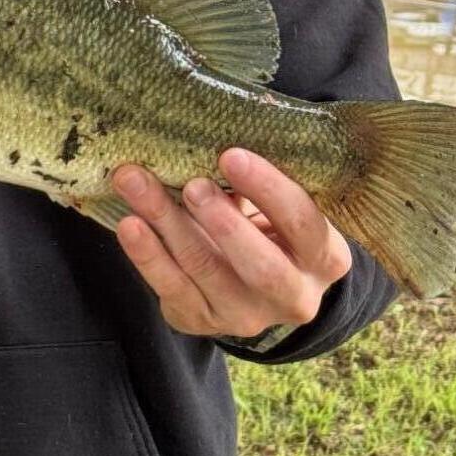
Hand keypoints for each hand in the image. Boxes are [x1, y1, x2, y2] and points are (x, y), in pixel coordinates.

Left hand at [109, 147, 351, 339]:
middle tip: (192, 185)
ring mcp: (248, 316)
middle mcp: (294, 296)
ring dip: (170, 225)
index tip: (230, 155)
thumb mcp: (278, 206)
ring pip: (207, 272)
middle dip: (224, 223)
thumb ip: (259, 183)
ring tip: (138, 185)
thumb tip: (213, 134)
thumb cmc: (267, 224)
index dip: (269, 189)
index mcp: (325, 258)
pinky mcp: (203, 321)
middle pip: (261, 265)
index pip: (303, 224)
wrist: (252, 284)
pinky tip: (130, 224)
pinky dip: (147, 255)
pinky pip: (171, 289)